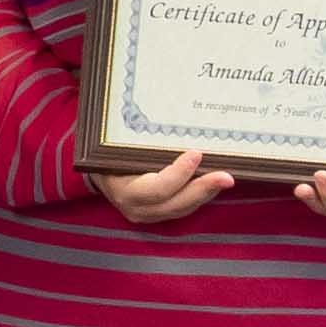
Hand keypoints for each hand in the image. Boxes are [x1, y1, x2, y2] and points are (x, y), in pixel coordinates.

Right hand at [100, 147, 231, 223]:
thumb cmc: (109, 155)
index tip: (196, 154)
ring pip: (184, 208)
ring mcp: (149, 215)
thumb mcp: (118, 149)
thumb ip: (140, 141)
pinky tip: (214, 183)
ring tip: (226, 178)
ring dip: (207, 193)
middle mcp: (137, 208)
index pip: (157, 189)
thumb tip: (168, 111)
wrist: (99, 173)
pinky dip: (201, 195)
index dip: (179, 174)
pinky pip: (184, 208)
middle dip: (203, 189)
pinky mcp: (159, 215)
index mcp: (125, 192)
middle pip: (176, 204)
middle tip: (227, 177)